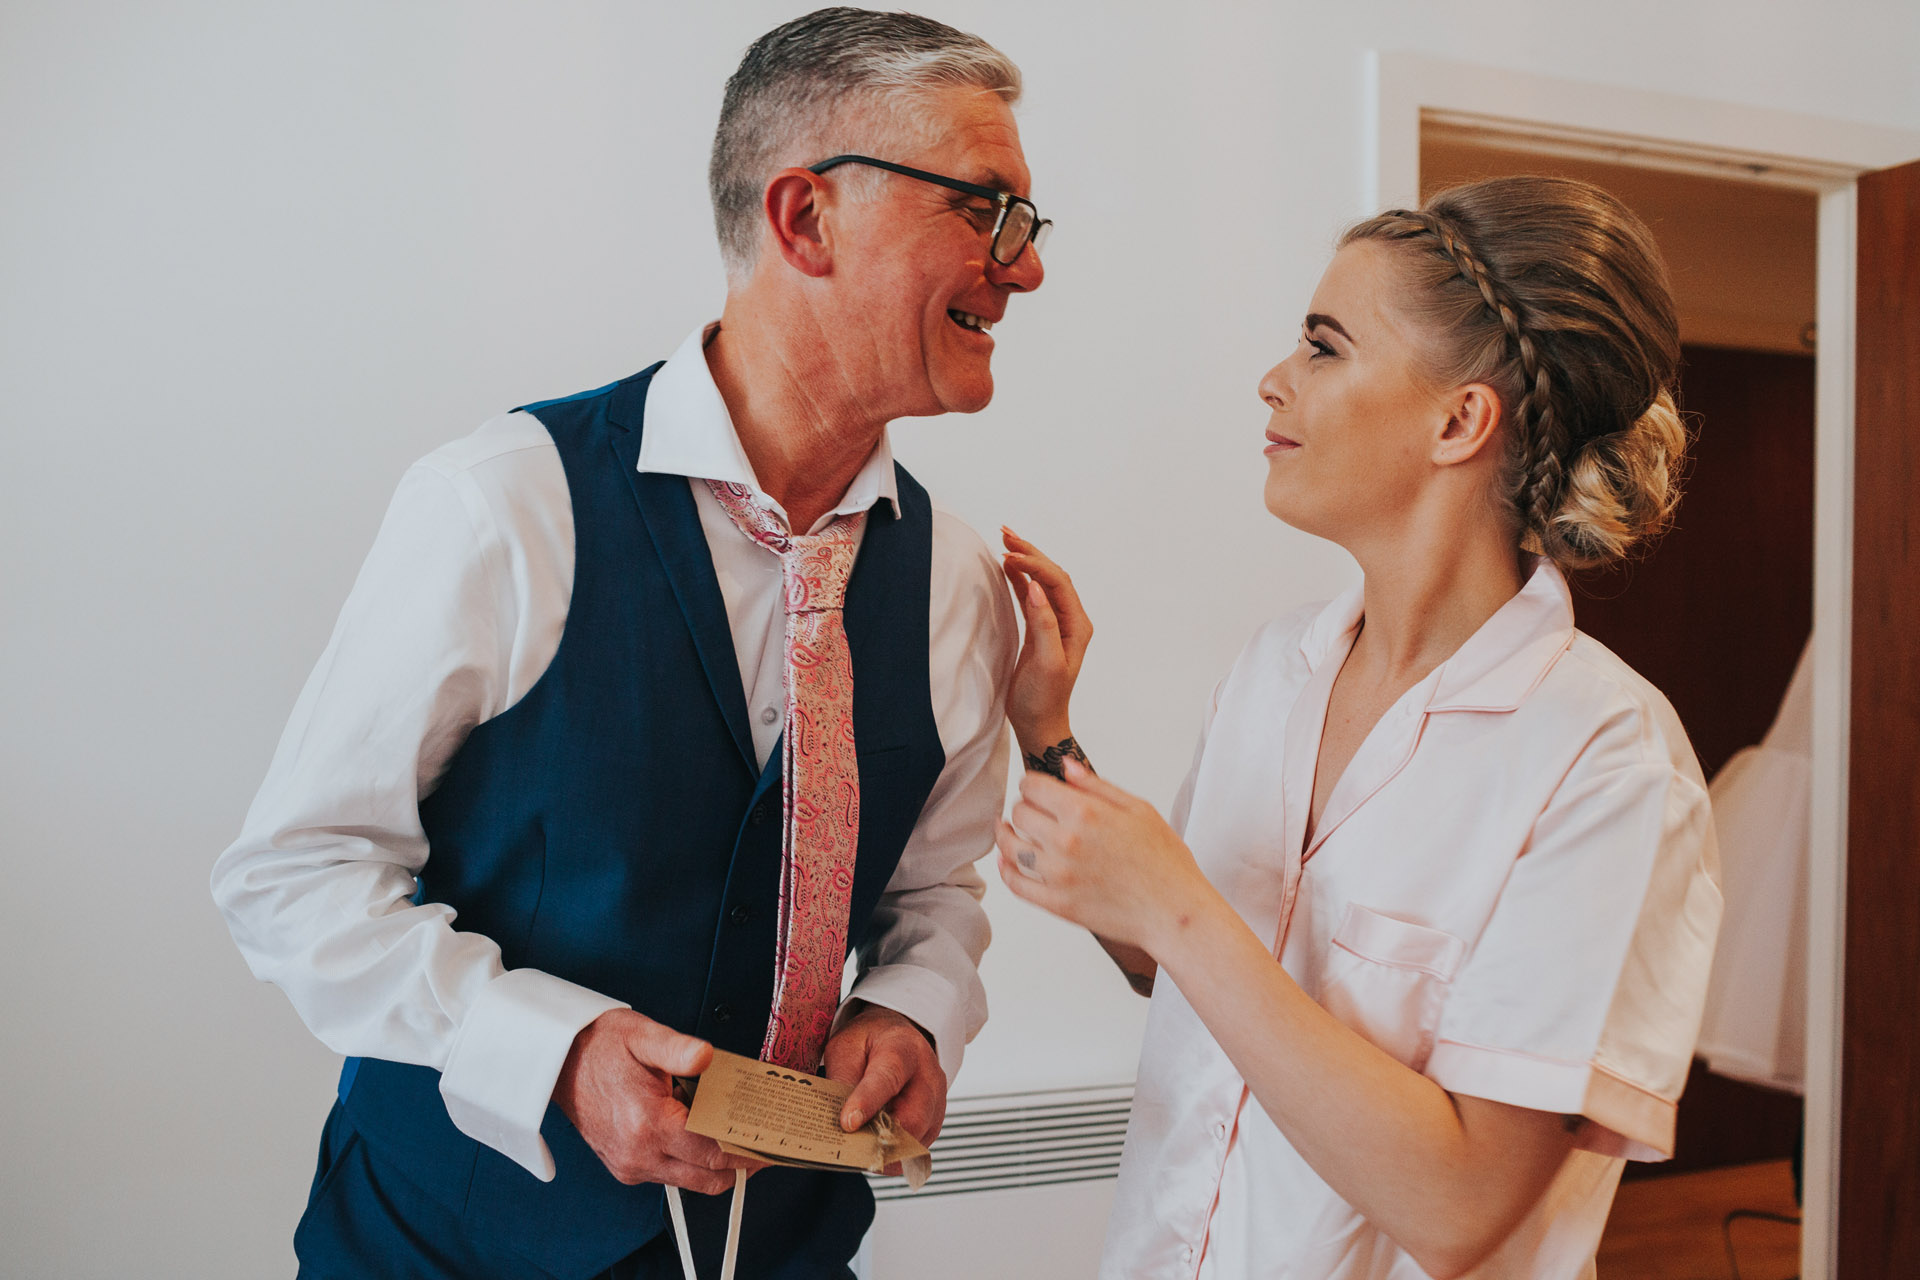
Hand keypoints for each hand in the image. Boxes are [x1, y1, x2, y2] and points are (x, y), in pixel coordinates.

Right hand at [553, 1009, 762, 1192]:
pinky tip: (703, 1135)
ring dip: (717, 1165)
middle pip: (708, 1176)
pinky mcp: (625, 1168)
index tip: (772, 1145)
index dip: (748, 1151)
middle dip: (742, 1165)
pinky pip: (671, 1175)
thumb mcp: (642, 1035)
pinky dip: (693, 1162)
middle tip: (767, 1147)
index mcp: (647, 1123)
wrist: (559, 1062)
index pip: (713, 1151)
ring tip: (739, 1137)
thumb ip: (678, 1048)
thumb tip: (707, 1056)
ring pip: (691, 1181)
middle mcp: (639, 1154)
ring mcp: (630, 1166)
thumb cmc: (600, 1046)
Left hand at [821, 1002, 946, 1173]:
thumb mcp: (847, 1047)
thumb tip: (840, 1118)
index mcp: (903, 1049)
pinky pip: (917, 1147)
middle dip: (880, 1139)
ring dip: (887, 1151)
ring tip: (858, 1151)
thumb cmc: (871, 1041)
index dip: (867, 1103)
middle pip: (912, 1118)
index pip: (888, 1079)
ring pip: (917, 1140)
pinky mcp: (936, 1121)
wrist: (898, 1037)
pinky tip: (874, 1149)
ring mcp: (937, 1100)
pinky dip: (894, 1154)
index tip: (847, 1124)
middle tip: (850, 1149)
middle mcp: (928, 1076)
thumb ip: (843, 1078)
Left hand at [995, 759, 1213, 951]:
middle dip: (1024, 807)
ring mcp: (1058, 876)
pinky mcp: (1057, 904)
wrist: (1175, 911)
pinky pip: (1016, 884)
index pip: (1032, 787)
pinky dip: (1006, 869)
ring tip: (1009, 829)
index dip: (1032, 783)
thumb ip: (1097, 786)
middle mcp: (1065, 842)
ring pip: (1011, 847)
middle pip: (1019, 813)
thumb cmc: (1165, 860)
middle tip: (1034, 810)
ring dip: (1008, 834)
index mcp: (1085, 813)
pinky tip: (1007, 859)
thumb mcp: (1139, 809)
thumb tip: (1065, 766)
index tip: (1037, 788)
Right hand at [1000, 528, 1091, 755]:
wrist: (1039, 723)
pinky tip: (1005, 568)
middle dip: (1030, 553)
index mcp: (1076, 625)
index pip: (1056, 582)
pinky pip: (1030, 597)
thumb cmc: (1044, 698)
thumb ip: (1043, 624)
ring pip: (1040, 582)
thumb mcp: (1046, 663)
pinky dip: (1018, 579)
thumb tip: (1034, 587)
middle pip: (1050, 576)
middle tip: (1005, 533)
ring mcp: (1054, 624)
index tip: (1009, 556)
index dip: (1034, 565)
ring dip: (1024, 561)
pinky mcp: (1039, 631)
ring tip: (1004, 541)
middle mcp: (1069, 620)